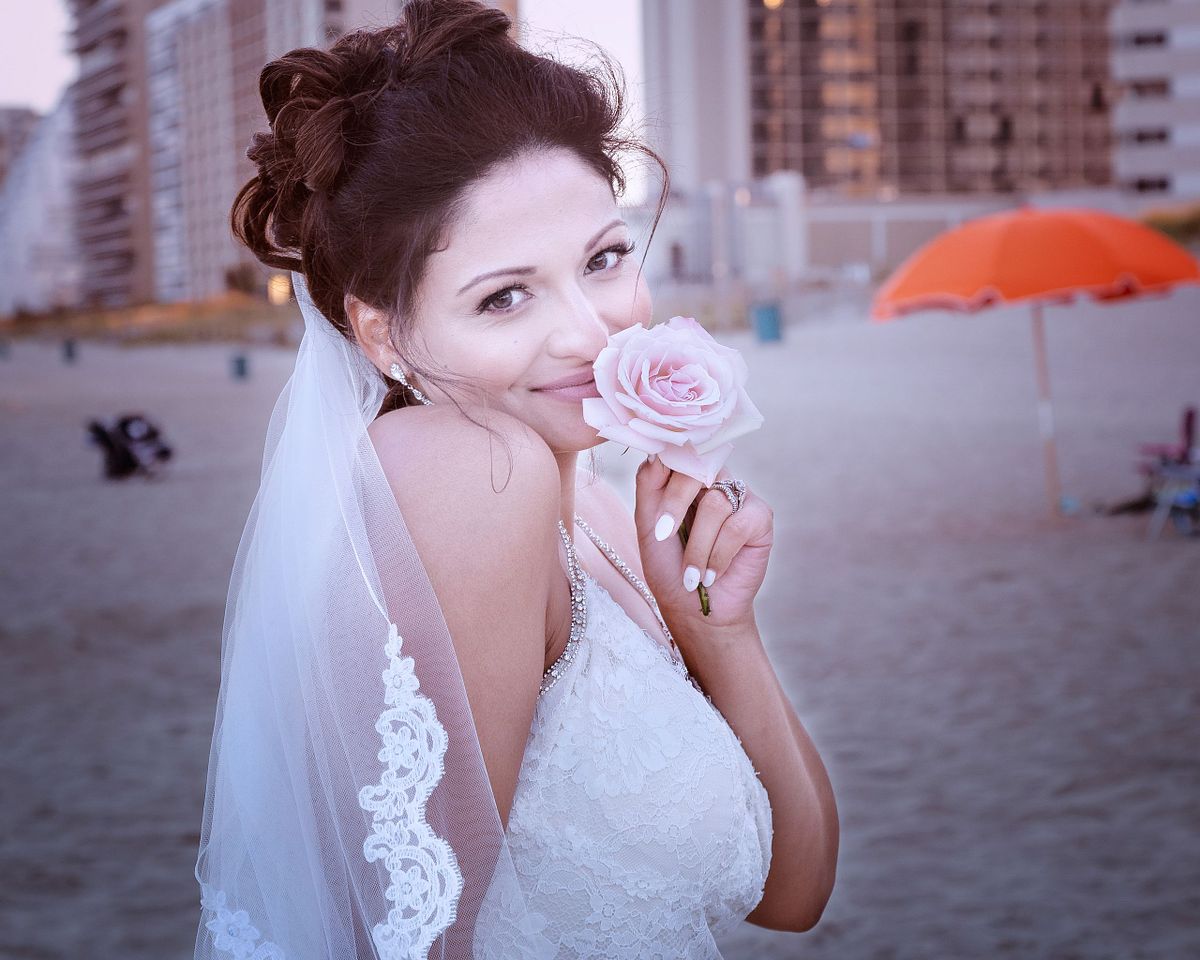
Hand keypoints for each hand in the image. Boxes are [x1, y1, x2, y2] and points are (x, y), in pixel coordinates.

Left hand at [633, 453, 772, 636]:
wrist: (695, 608)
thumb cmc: (670, 567)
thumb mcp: (648, 526)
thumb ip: (649, 486)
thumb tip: (657, 452)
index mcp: (684, 477)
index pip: (677, 454)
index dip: (664, 468)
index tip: (650, 493)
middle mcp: (713, 480)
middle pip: (696, 469)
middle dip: (674, 505)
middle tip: (661, 536)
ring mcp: (738, 495)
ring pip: (715, 504)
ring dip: (698, 546)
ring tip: (691, 574)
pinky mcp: (760, 516)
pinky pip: (737, 526)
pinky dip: (718, 555)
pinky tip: (712, 574)